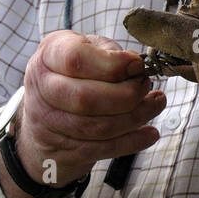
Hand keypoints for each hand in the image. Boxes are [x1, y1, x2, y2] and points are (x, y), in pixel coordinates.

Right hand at [0, 30, 165, 197]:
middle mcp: (42, 88)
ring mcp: (49, 122)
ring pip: (97, 127)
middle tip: (146, 86)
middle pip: (85, 99)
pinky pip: (101, 149)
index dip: (112, 65)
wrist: (44, 109)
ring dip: (135, 117)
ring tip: (156, 104)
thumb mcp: (88, 48)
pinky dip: (131, 142)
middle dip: (126, 95)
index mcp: (49, 55)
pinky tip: (150, 133)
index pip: (75, 60)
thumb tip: (136, 68)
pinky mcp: (63, 149)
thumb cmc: (74, 71)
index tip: (137, 65)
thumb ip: (110, 53)